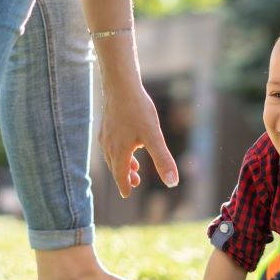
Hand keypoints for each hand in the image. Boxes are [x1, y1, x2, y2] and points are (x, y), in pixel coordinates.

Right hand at [99, 80, 178, 197]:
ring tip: (134, 166)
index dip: (124, 185)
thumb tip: (173, 183)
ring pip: (112, 155)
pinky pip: (110, 143)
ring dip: (122, 163)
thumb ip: (163, 160)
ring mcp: (106, 133)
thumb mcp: (154, 136)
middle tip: (134, 183)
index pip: (120, 174)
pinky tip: (127, 143)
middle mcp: (109, 144)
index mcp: (119, 151)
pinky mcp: (107, 123)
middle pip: (115, 166)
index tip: (126, 194)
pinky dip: (118, 150)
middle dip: (124, 176)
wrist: (121, 85)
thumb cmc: (138, 110)